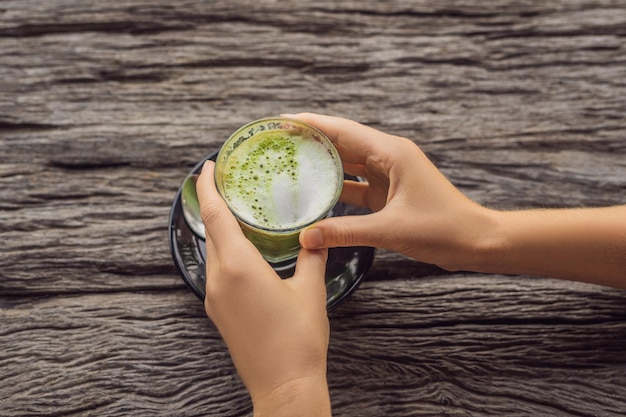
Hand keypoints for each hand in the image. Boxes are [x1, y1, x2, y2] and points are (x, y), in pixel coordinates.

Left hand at [196, 161, 331, 416]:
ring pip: (212, 251)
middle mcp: (219, 279)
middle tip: (228, 183)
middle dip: (213, 203)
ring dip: (219, 229)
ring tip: (238, 212)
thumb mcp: (310, 291)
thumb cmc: (298, 341)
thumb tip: (315, 235)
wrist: (284, 387)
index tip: (208, 167)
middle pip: (210, 230)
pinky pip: (216, 271)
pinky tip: (242, 250)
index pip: (215, 215)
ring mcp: (214, 298)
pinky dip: (224, 252)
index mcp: (239, 267)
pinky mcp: (218, 312)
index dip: (208, 187)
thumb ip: (312, 256)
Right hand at [293, 112, 492, 271]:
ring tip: (290, 163)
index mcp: (392, 153)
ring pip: (348, 163)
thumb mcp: (390, 229)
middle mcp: (389, 157)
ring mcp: (389, 175)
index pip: (343, 130)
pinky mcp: (388, 193)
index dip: (312, 124)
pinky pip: (355, 185)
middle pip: (343, 142)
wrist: (475, 242)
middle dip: (312, 140)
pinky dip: (336, 187)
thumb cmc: (443, 229)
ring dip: (322, 163)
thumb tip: (307, 238)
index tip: (284, 120)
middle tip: (279, 141)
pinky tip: (315, 193)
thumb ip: (346, 232)